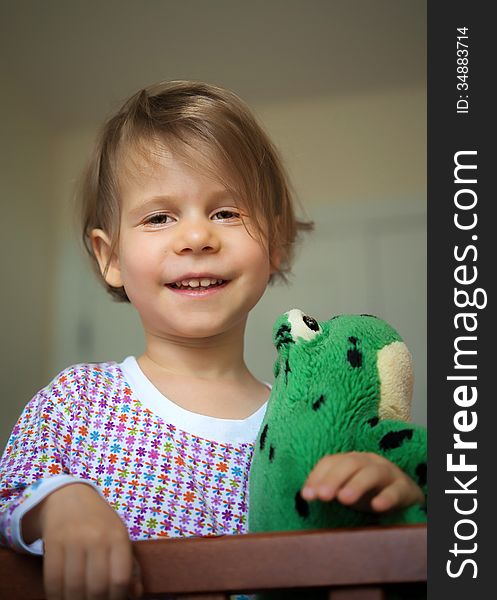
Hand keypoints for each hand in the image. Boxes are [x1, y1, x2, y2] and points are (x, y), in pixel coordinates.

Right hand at [23, 483, 142, 599]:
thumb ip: (130, 566)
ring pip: (74, 587)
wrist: (69, 498)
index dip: (117, 599)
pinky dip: (56, 597)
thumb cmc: (99, 523)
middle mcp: (98, 537)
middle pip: (97, 587)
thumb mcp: (119, 537)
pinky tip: (61, 598)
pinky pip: (53, 580)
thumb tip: (135, 595)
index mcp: (119, 536)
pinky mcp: (53, 542)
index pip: (120, 578)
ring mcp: (74, 539)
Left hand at [301, 452, 424, 512]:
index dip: (317, 476)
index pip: (330, 462)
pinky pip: (396, 491)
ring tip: (344, 500)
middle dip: (334, 478)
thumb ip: (328, 490)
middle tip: (322, 496)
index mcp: (350, 460)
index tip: (306, 495)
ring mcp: (388, 473)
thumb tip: (305, 494)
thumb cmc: (368, 492)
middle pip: (349, 464)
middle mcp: (368, 462)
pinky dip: (387, 497)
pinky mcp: (404, 488)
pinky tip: (377, 507)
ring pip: (372, 473)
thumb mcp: (346, 489)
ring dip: (357, 484)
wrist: (404, 495)